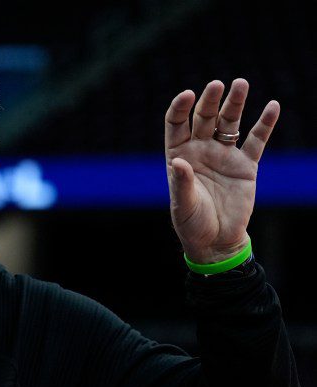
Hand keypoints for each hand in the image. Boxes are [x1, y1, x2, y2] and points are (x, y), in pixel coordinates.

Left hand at [164, 78, 279, 262]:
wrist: (217, 240)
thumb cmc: (192, 222)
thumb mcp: (183, 205)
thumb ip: (182, 183)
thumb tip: (179, 162)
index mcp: (179, 154)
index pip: (177, 124)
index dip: (181, 107)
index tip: (187, 95)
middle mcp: (201, 149)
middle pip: (204, 117)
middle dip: (210, 100)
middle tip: (217, 85)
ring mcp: (224, 154)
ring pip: (230, 122)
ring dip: (235, 103)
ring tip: (241, 83)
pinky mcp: (246, 165)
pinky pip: (256, 140)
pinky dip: (264, 124)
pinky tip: (272, 106)